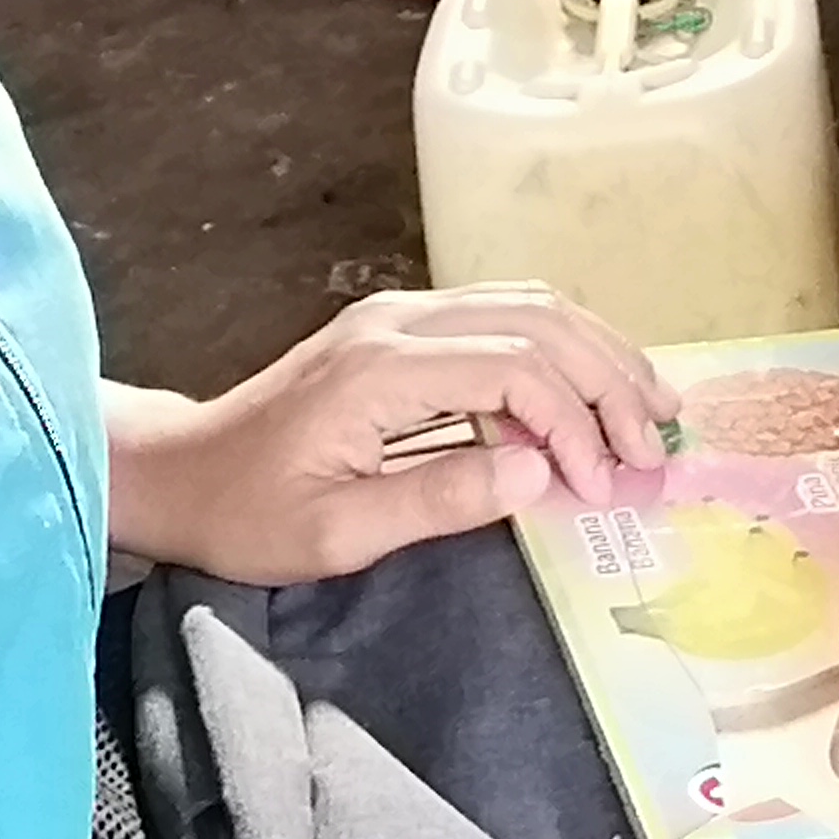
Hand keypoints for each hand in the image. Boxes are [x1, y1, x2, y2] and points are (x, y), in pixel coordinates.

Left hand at [103, 286, 676, 585]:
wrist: (181, 472)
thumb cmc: (249, 515)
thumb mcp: (336, 533)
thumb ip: (439, 500)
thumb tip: (541, 474)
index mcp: (382, 368)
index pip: (515, 371)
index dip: (574, 427)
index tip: (602, 489)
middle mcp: (399, 320)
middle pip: (538, 321)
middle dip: (609, 381)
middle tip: (657, 445)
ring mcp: (402, 313)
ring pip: (530, 305)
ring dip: (597, 353)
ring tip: (651, 407)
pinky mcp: (403, 327)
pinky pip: (504, 314)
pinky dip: (562, 347)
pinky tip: (592, 387)